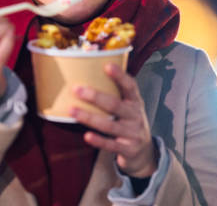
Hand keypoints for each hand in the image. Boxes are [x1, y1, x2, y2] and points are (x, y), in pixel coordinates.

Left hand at [70, 63, 157, 177]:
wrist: (144, 151)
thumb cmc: (129, 122)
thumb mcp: (128, 106)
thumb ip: (115, 93)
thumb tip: (88, 72)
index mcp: (135, 102)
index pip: (130, 86)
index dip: (120, 76)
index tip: (107, 66)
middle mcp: (136, 116)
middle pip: (115, 105)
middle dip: (95, 97)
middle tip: (77, 89)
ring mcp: (133, 133)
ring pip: (110, 125)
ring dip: (89, 118)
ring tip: (72, 110)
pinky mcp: (128, 149)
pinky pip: (111, 145)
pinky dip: (99, 141)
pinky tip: (87, 136)